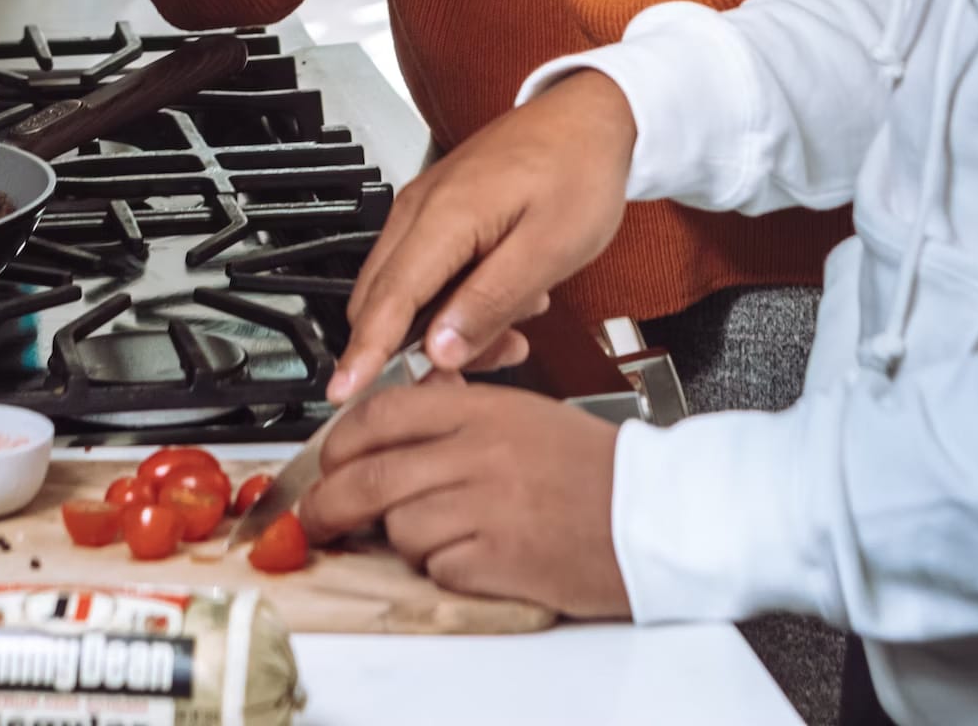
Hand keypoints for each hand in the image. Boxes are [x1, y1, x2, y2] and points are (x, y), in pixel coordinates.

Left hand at [304, 379, 630, 618]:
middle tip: (320, 518)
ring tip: (435, 537)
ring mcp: (487, 505)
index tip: (328, 462)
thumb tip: (400, 413)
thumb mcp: (525, 415)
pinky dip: (440, 568)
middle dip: (330, 504)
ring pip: (398, 526)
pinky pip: (436, 566)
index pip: (382, 414)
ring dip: (400, 540)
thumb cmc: (596, 470)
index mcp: (484, 409)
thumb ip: (461, 410)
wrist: (657, 514)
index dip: (340, 442)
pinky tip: (471, 557)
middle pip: (370, 476)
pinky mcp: (498, 558)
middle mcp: (479, 451)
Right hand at [331, 71, 635, 399]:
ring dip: (444, 326)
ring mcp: (426, 208)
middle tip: (470, 371)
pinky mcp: (440, 213)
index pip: (388, 300)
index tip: (343, 391)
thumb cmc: (579, 169)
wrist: (591, 116)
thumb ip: (490, 302)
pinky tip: (502, 301)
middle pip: (384, 301)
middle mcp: (421, 209)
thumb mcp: (549, 249)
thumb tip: (439, 348)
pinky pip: (426, 271)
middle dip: (415, 350)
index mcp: (445, 216)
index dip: (365, 353)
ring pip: (406, 291)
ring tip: (511, 331)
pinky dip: (454, 301)